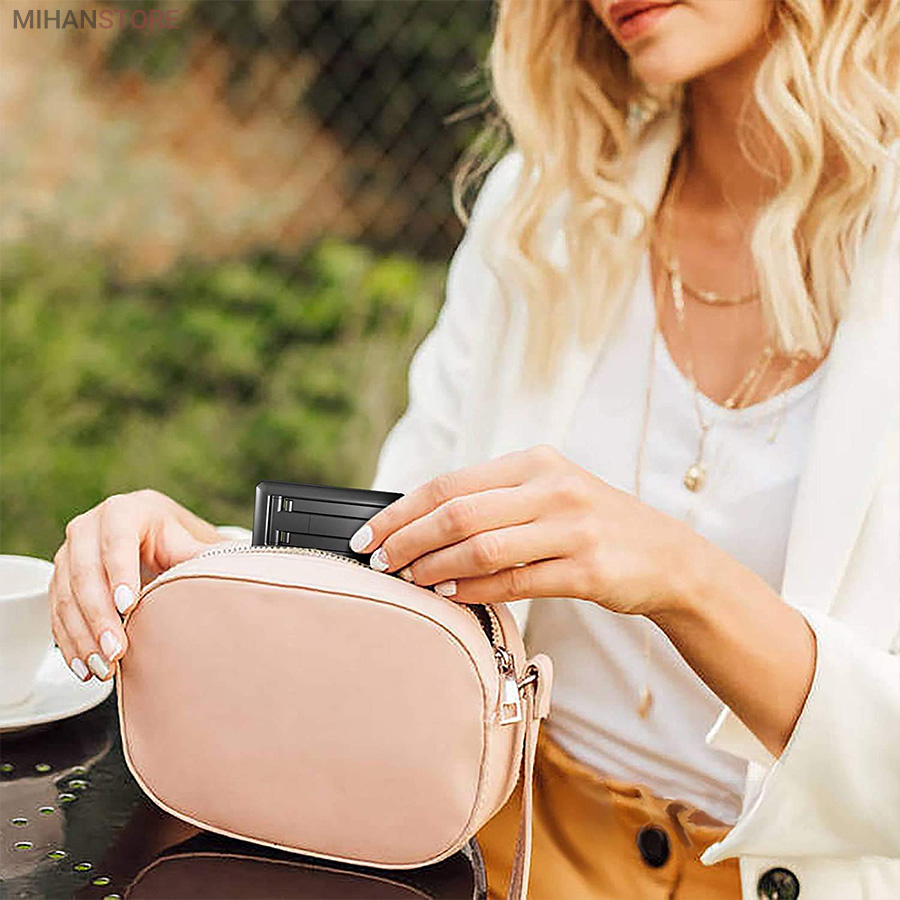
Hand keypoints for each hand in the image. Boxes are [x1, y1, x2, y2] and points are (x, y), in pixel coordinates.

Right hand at [49, 489, 221, 682]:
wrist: (145, 531)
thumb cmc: (168, 536)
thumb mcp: (185, 540)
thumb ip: (202, 554)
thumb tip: (235, 564)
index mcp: (122, 512)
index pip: (116, 542)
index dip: (120, 574)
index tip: (129, 606)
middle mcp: (87, 529)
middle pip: (85, 573)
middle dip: (99, 616)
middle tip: (116, 649)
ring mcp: (68, 554)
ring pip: (65, 596)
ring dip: (81, 635)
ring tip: (102, 666)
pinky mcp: (58, 579)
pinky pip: (56, 612)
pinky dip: (68, 641)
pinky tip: (83, 665)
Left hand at [351, 445, 701, 614]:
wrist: (666, 556)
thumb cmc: (592, 524)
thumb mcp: (549, 492)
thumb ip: (494, 499)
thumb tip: (418, 521)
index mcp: (534, 462)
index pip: (450, 483)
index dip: (402, 511)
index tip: (369, 535)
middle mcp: (552, 488)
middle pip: (458, 513)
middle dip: (407, 541)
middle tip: (379, 563)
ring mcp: (572, 529)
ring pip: (481, 548)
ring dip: (434, 567)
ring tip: (409, 581)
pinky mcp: (587, 570)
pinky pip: (514, 582)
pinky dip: (473, 591)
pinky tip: (448, 596)